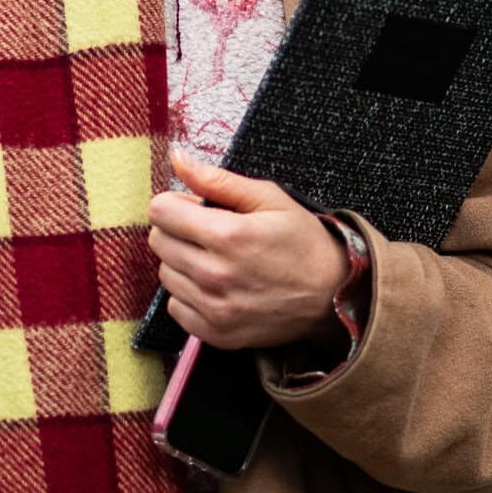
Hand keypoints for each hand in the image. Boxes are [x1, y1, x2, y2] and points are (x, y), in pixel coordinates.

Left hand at [147, 146, 344, 351]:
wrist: (333, 295)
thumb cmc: (303, 242)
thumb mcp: (269, 198)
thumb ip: (218, 180)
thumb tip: (177, 159)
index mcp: (227, 235)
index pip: (160, 212)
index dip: (176, 203)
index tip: (196, 208)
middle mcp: (214, 275)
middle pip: (158, 241)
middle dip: (178, 230)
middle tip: (210, 232)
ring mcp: (214, 308)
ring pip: (165, 274)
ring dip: (183, 262)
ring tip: (216, 260)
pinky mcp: (215, 333)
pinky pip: (176, 306)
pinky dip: (189, 294)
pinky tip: (216, 286)